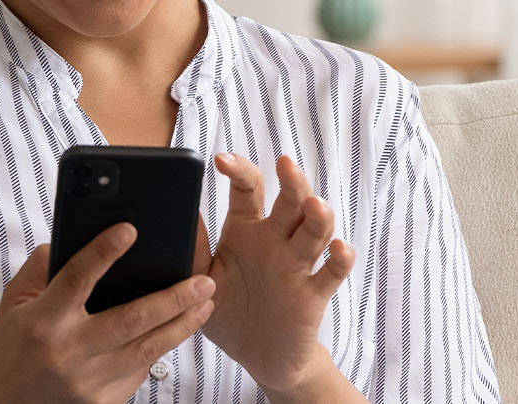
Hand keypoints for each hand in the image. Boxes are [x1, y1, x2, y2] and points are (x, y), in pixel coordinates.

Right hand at [0, 225, 214, 403]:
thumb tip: (77, 234)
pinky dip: (159, 349)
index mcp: (43, 320)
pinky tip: (177, 330)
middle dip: (173, 298)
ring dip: (182, 325)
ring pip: (147, 349)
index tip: (129, 229)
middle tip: (204, 280)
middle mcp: (68, 351)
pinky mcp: (102, 402)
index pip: (77, 278)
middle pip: (130, 319)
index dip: (103, 252)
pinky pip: (139, 372)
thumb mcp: (14, 303)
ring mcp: (87, 380)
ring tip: (206, 302)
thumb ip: (42, 267)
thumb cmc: (10, 348)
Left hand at [193, 153, 355, 396]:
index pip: (248, 190)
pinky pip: (331, 273)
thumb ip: (193, 250)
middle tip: (285, 165)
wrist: (258, 358)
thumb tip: (178, 214)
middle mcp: (275, 241)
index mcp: (246, 231)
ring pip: (316, 230)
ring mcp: (298, 266)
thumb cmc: (229, 312)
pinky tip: (339, 249)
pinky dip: (340, 260)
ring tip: (314, 205)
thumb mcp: (203, 279)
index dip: (239, 170)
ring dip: (319, 216)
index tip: (221, 160)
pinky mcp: (313, 294)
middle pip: (291, 201)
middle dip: (292, 182)